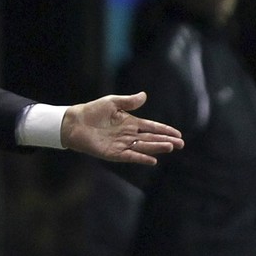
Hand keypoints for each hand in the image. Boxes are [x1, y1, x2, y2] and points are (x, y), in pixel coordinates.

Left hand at [61, 91, 183, 164]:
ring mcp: (122, 144)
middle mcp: (128, 135)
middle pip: (151, 138)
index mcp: (130, 122)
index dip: (165, 130)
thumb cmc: (92, 111)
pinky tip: (152, 159)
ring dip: (157, 147)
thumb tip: (144, 95)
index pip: (152, 127)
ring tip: (171, 147)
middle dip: (166, 140)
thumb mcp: (112, 102)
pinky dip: (141, 158)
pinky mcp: (113, 153)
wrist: (74, 123)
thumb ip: (128, 101)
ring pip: (144, 146)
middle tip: (181, 143)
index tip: (178, 134)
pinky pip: (130, 156)